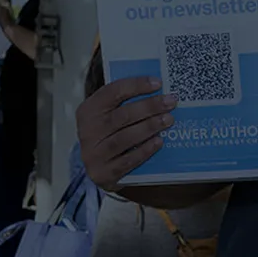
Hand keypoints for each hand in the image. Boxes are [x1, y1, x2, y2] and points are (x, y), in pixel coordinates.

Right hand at [77, 76, 177, 191]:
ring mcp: (93, 154)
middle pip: (122, 116)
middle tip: (170, 102)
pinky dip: (145, 150)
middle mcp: (87, 131)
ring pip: (124, 138)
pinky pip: (127, 161)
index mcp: (88, 111)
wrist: (97, 167)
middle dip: (149, 107)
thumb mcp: (108, 115)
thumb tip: (158, 89)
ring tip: (168, 120)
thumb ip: (125, 102)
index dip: (136, 85)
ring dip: (149, 127)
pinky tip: (159, 142)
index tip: (158, 83)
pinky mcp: (103, 173)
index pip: (112, 92)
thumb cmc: (108, 134)